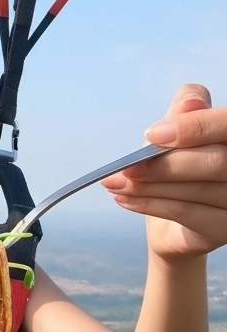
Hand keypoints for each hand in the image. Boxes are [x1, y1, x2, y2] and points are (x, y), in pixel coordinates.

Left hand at [101, 85, 226, 258]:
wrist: (175, 227)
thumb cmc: (178, 171)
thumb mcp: (174, 137)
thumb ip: (184, 115)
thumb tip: (192, 101)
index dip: (195, 127)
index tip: (152, 135)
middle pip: (215, 160)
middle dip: (164, 164)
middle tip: (127, 167)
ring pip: (198, 190)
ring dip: (149, 186)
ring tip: (115, 183)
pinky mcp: (226, 229)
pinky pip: (189, 213)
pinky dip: (151, 205)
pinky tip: (125, 200)